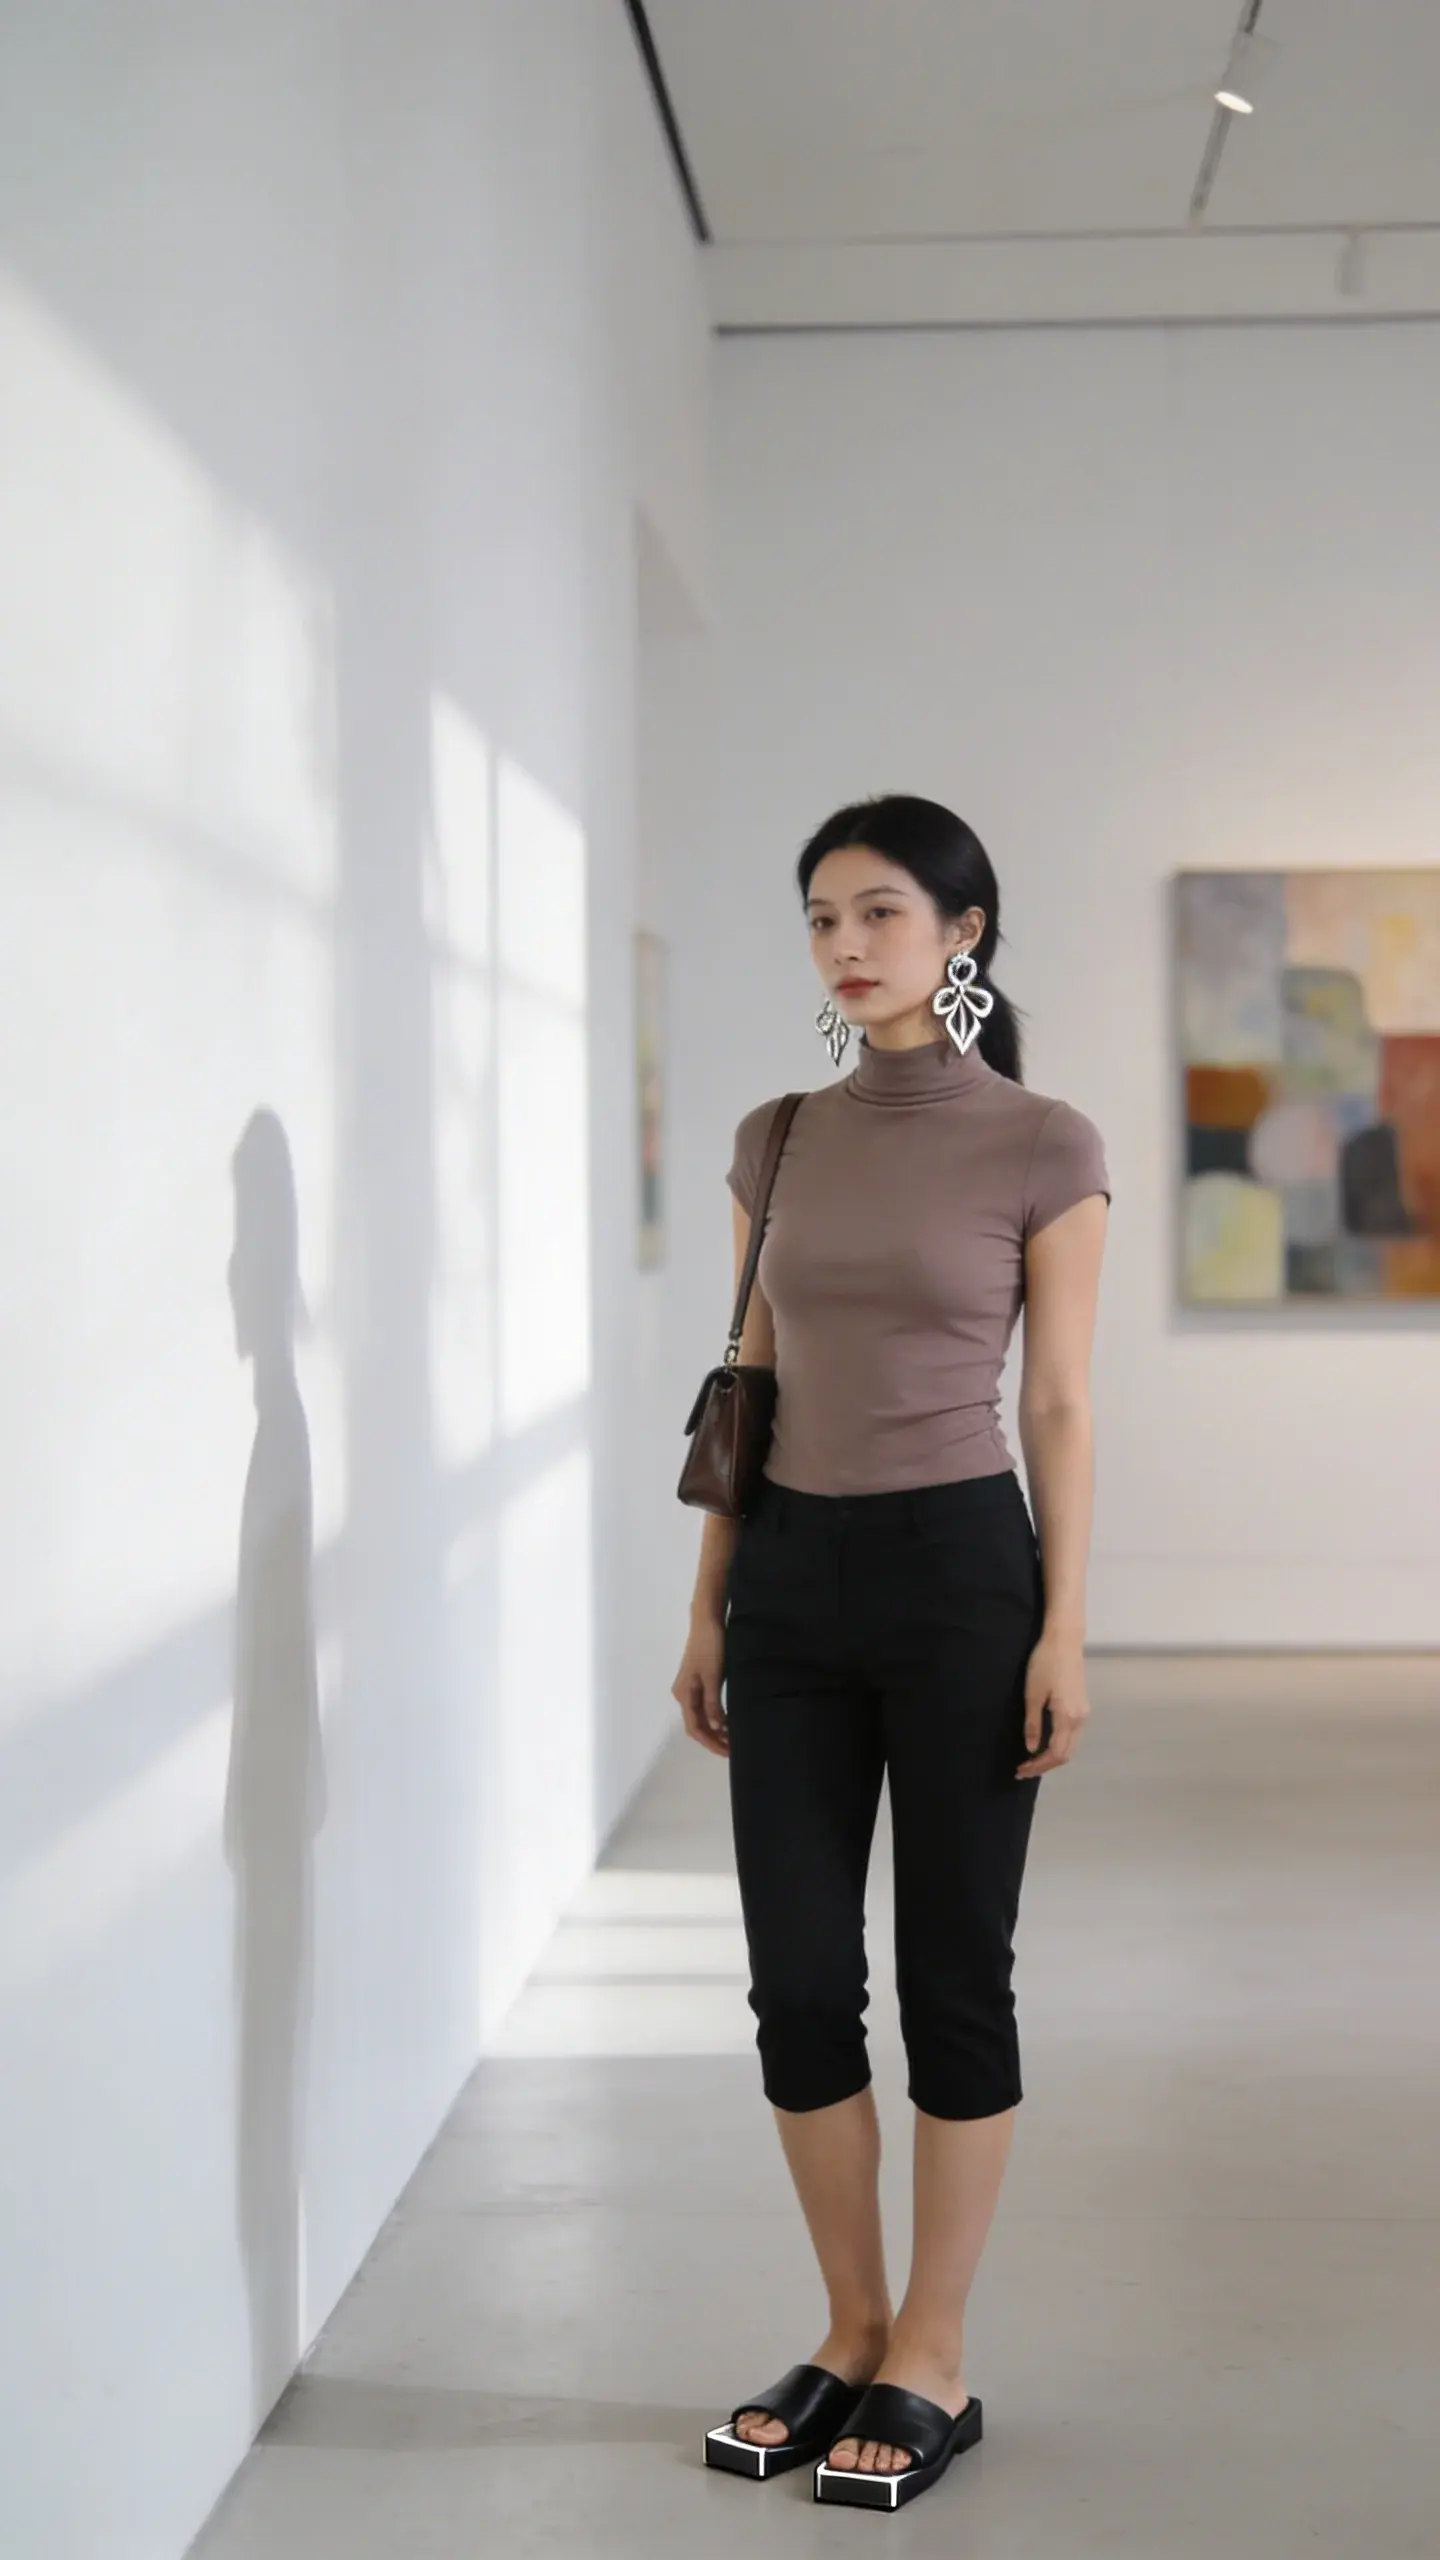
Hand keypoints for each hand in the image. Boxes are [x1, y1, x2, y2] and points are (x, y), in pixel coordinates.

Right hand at [672, 1614, 729, 1756]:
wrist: (707, 1621)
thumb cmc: (709, 1647)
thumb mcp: (713, 1676)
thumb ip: (713, 1702)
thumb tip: (716, 1727)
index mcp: (684, 1694)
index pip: (694, 1727)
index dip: (710, 1742)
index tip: (726, 1752)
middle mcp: (683, 1694)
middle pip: (696, 1724)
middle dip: (713, 1739)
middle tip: (733, 1749)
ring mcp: (690, 1688)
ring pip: (701, 1716)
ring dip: (715, 1729)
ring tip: (732, 1738)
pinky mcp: (699, 1681)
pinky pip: (705, 1706)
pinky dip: (715, 1717)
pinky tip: (728, 1721)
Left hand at [1016, 1628, 1089, 1777]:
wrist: (1064, 1641)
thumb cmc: (1045, 1664)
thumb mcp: (1033, 1694)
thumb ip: (1033, 1724)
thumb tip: (1032, 1749)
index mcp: (1067, 1717)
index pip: (1055, 1753)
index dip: (1038, 1766)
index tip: (1021, 1770)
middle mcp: (1080, 1719)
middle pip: (1066, 1754)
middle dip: (1045, 1765)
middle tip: (1023, 1769)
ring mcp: (1084, 1712)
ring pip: (1071, 1745)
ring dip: (1053, 1756)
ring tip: (1032, 1759)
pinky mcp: (1082, 1706)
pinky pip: (1073, 1735)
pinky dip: (1060, 1745)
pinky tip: (1045, 1743)